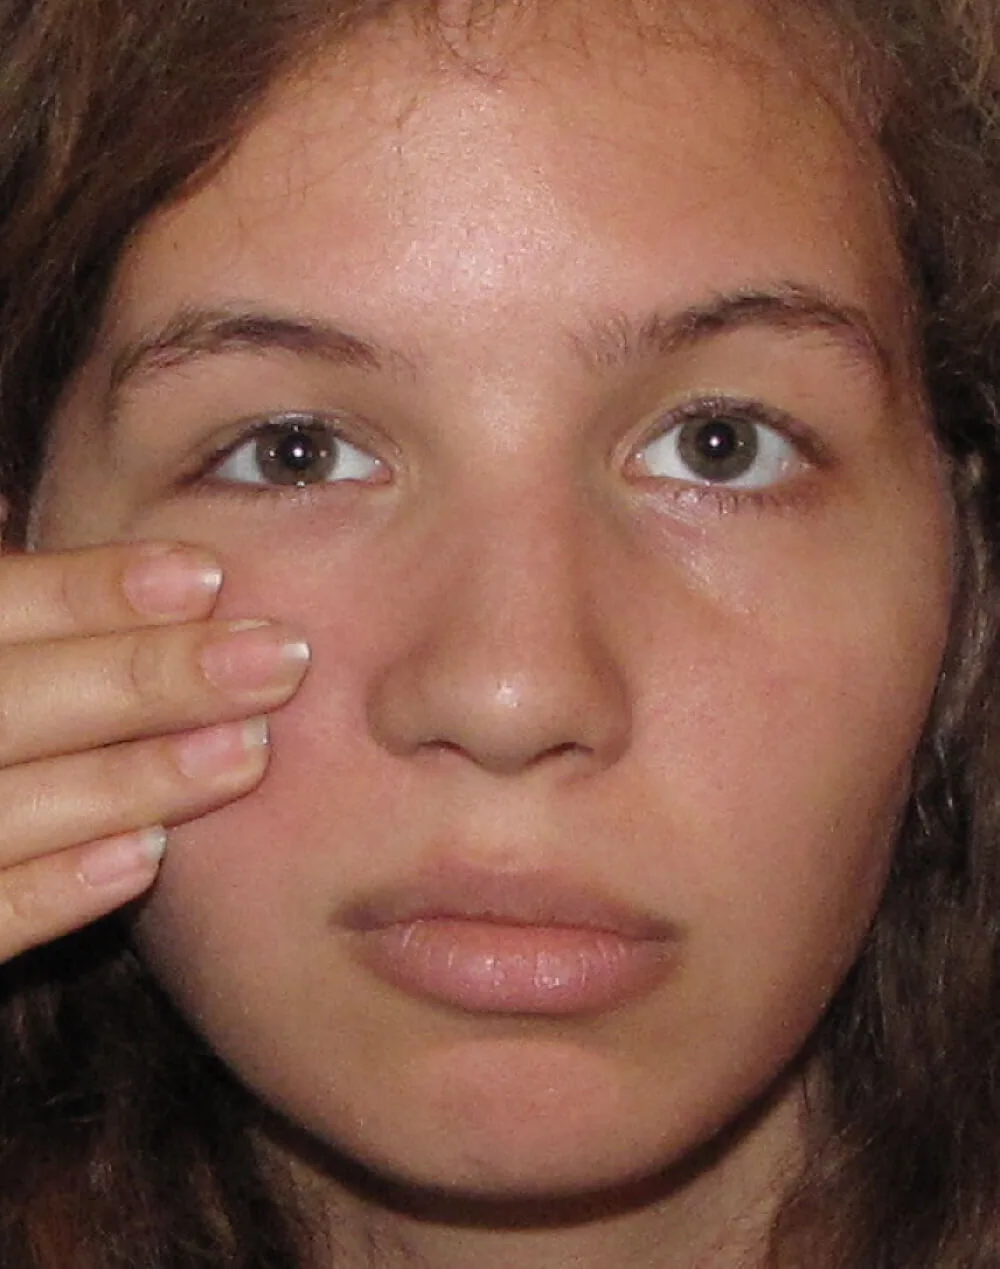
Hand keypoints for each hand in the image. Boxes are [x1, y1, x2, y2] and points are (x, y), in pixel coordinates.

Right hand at [0, 541, 308, 960]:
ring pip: (3, 808)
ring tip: (248, 751)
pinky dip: (53, 890)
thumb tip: (27, 513)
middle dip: (148, 677)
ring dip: (126, 779)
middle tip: (279, 658)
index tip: (206, 575)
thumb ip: (7, 608)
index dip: (88, 590)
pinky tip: (147, 859)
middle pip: (9, 698)